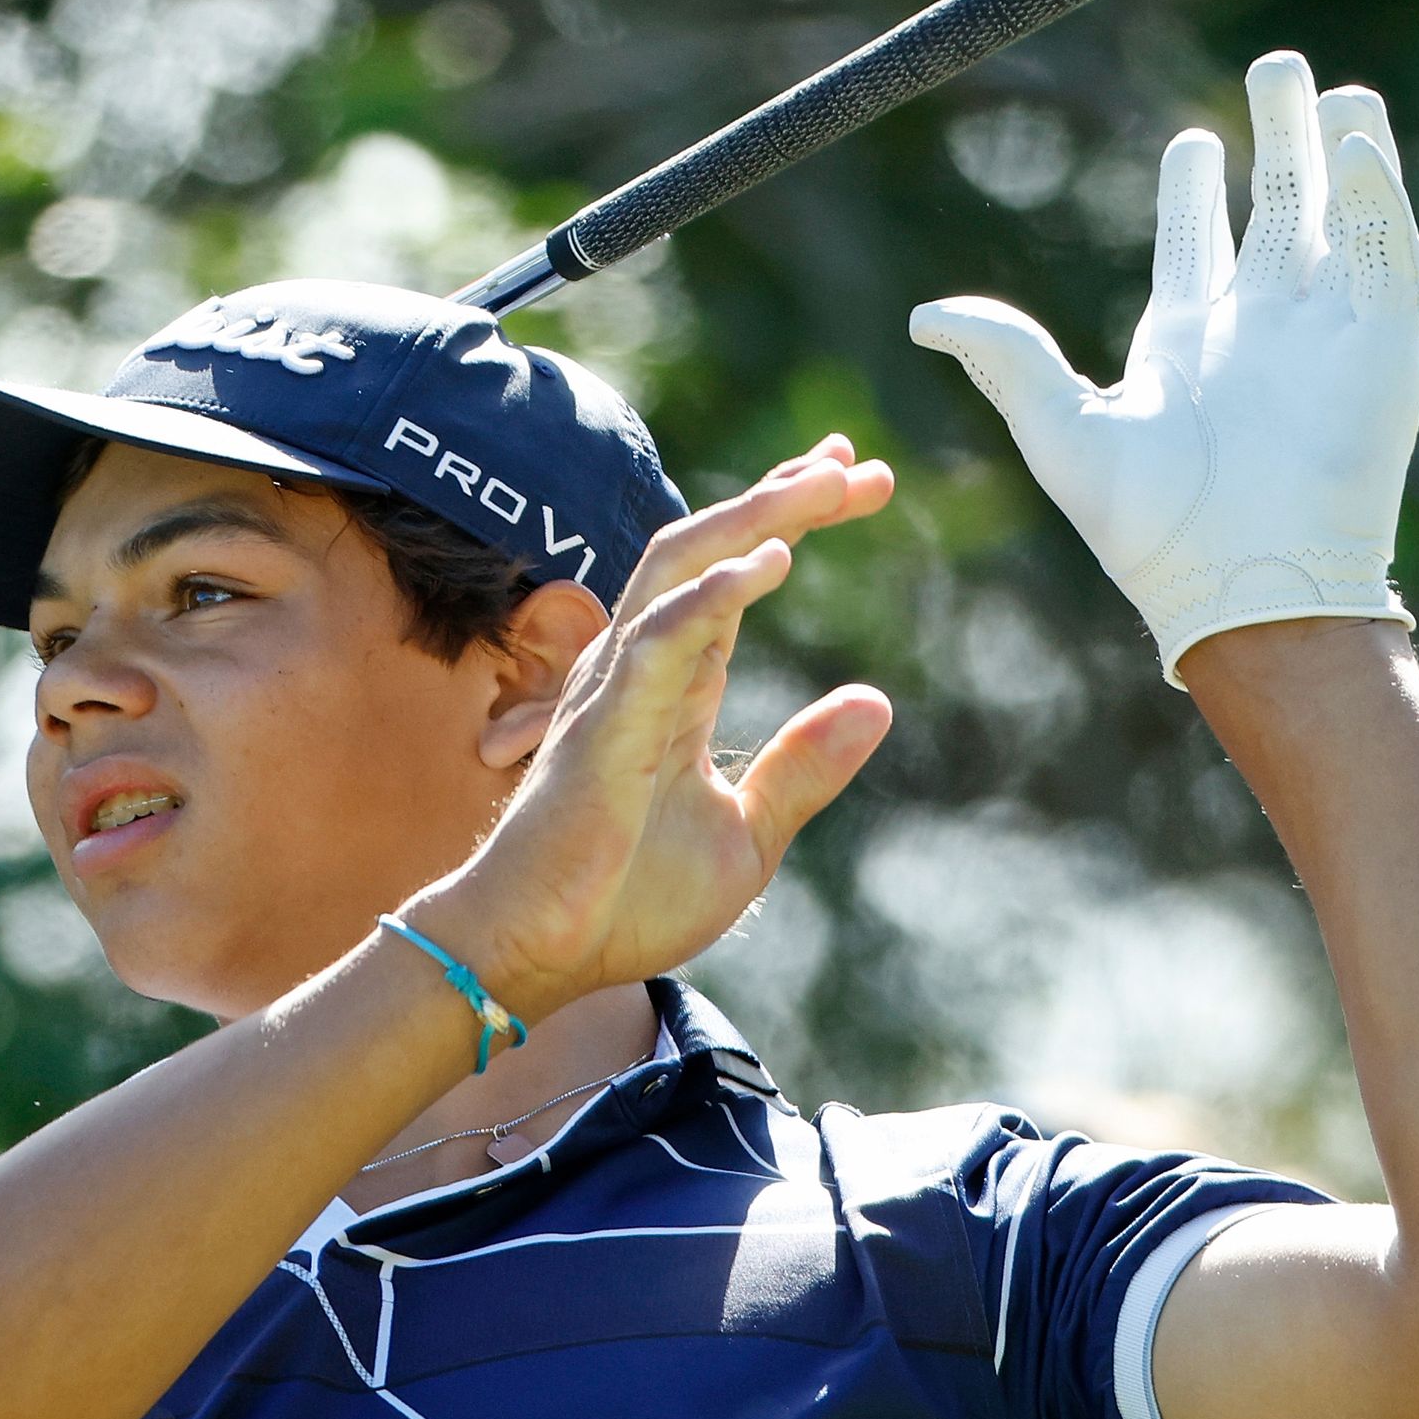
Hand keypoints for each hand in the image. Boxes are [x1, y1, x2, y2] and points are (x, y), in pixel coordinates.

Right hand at [410, 437, 894, 1019]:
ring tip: (827, 484)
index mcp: (675, 690)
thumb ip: (803, 769)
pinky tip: (771, 563)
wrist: (540, 954)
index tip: (853, 475)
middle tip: (859, 463)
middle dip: (782, 498)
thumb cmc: (623, 903)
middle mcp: (641, 669)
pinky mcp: (604, 724)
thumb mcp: (744, 838)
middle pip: (708, 550)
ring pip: (680, 568)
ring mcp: (617, 688)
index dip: (783, 521)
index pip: (731, 581)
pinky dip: (714, 594)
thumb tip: (878, 701)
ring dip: (755, 519)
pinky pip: (661, 638)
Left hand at [909, 49, 1418, 684]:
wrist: (1243, 588)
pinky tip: (1358, 146)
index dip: (1193, 190)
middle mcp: (1259, 333)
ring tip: (1335, 92)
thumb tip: (922, 316)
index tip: (1191, 142)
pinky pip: (1387, 255)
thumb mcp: (1062, 431)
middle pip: (1276, 211)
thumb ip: (1007, 359)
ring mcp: (1324, 337)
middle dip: (1279, 142)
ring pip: (1341, 220)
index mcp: (1187, 345)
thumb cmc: (1150, 532)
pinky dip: (1378, 197)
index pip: (1195, 244)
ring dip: (1341, 154)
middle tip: (1279, 71)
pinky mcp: (1383, 350)